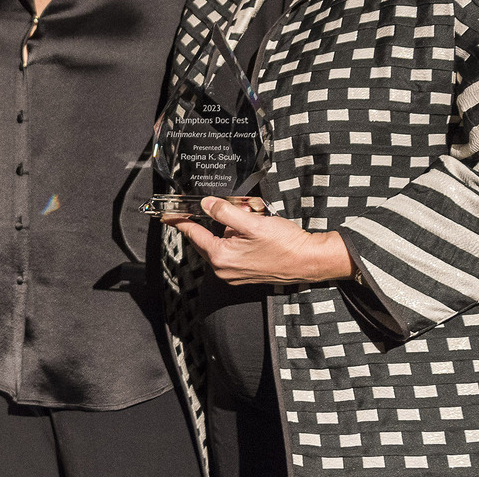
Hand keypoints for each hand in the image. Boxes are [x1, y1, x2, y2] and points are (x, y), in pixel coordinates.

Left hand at [173, 196, 354, 285]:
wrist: (310, 262)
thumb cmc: (284, 244)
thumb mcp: (252, 223)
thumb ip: (224, 213)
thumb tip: (206, 204)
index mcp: (221, 257)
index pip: (194, 234)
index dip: (180, 221)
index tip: (168, 214)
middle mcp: (224, 270)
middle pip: (209, 238)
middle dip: (220, 220)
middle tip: (240, 209)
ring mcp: (235, 274)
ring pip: (223, 242)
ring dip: (233, 228)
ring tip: (254, 217)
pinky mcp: (246, 273)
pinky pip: (234, 250)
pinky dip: (240, 237)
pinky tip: (257, 229)